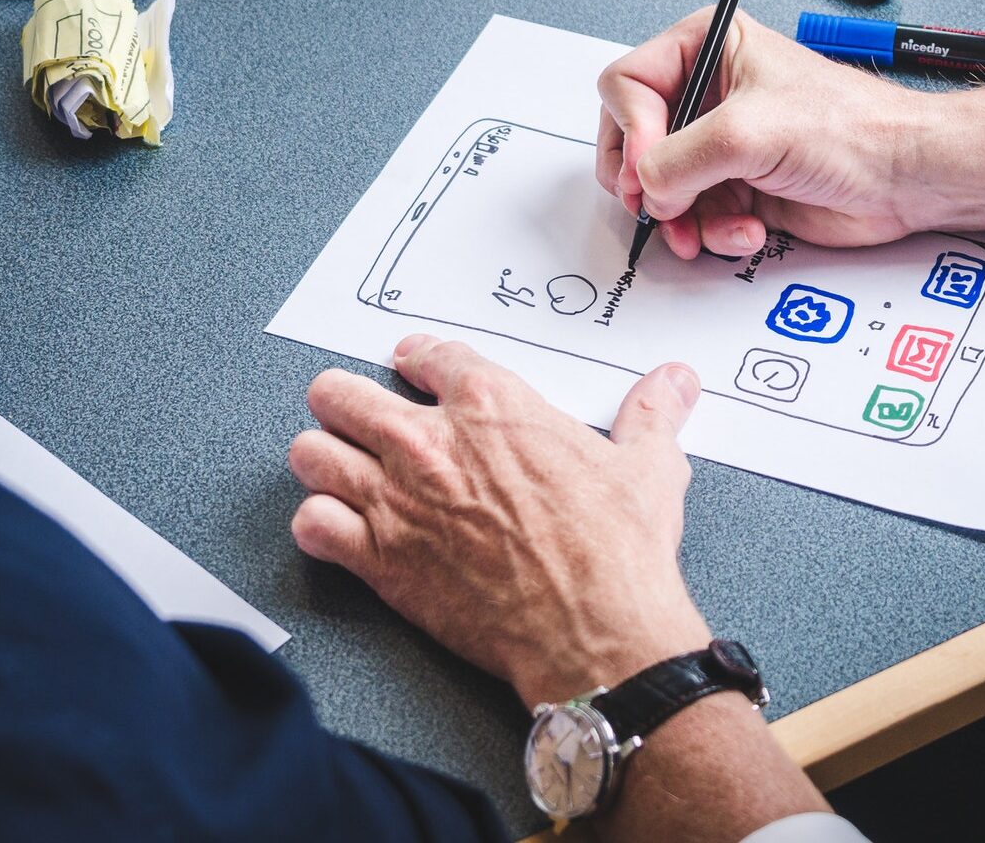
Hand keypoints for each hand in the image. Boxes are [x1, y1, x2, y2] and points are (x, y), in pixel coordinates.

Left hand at [288, 335, 713, 707]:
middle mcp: (430, 442)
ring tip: (339, 469)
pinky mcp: (379, 559)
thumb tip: (674, 383)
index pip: (427, 354)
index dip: (416, 359)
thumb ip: (652, 416)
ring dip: (323, 459)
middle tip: (359, 417)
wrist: (595, 630)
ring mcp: (396, 499)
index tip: (411, 366)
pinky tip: (337, 531)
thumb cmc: (617, 551)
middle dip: (346, 403)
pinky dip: (317, 527)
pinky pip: (311, 524)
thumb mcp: (647, 468)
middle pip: (342, 394)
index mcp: (492, 403)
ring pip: (311, 453)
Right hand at [597, 8, 984, 259]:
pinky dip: (714, 233)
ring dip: (682, 219)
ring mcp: (721, 145)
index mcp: (708, 48)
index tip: (649, 169)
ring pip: (661, 189)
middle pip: (635, 141)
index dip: (631, 131)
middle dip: (647, 183)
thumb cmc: (851, 129)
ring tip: (705, 230)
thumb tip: (644, 189)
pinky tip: (748, 230)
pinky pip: (695, 218)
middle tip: (657, 207)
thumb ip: (678, 160)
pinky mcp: (737, 188)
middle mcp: (709, 94)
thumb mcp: (748, 132)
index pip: (627, 84)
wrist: (905, 179)